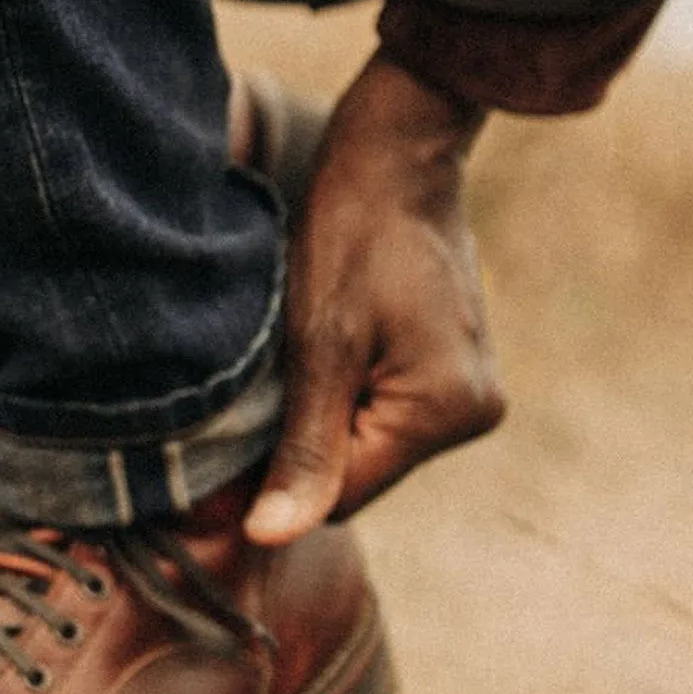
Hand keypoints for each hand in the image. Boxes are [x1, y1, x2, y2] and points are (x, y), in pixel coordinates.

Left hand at [245, 49, 503, 541]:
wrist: (397, 156)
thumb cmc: (352, 233)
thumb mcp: (317, 342)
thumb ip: (303, 447)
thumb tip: (270, 537)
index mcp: (447, 413)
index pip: (345, 496)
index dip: (276, 485)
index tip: (217, 461)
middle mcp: (475, 414)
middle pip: (359, 472)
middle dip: (303, 443)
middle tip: (258, 381)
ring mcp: (470, 392)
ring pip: (369, 442)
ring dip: (322, 415)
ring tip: (297, 352)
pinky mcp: (454, 369)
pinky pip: (385, 410)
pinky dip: (344, 393)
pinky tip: (325, 346)